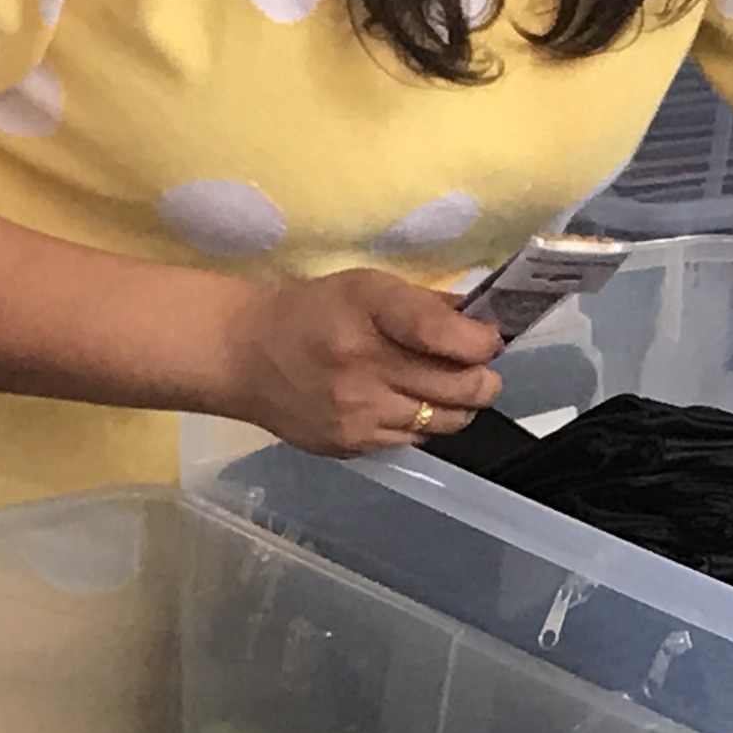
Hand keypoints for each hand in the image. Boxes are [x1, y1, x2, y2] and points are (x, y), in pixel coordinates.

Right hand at [227, 268, 503, 458]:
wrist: (244, 356)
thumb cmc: (313, 313)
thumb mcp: (366, 288)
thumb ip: (427, 304)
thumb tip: (482, 322)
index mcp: (368, 311)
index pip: (445, 333)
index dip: (481, 341)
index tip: (488, 339)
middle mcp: (364, 366)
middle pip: (462, 387)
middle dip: (484, 378)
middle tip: (479, 368)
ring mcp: (359, 413)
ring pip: (447, 420)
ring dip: (460, 405)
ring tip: (446, 388)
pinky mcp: (352, 445)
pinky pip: (415, 440)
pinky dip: (424, 423)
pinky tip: (406, 404)